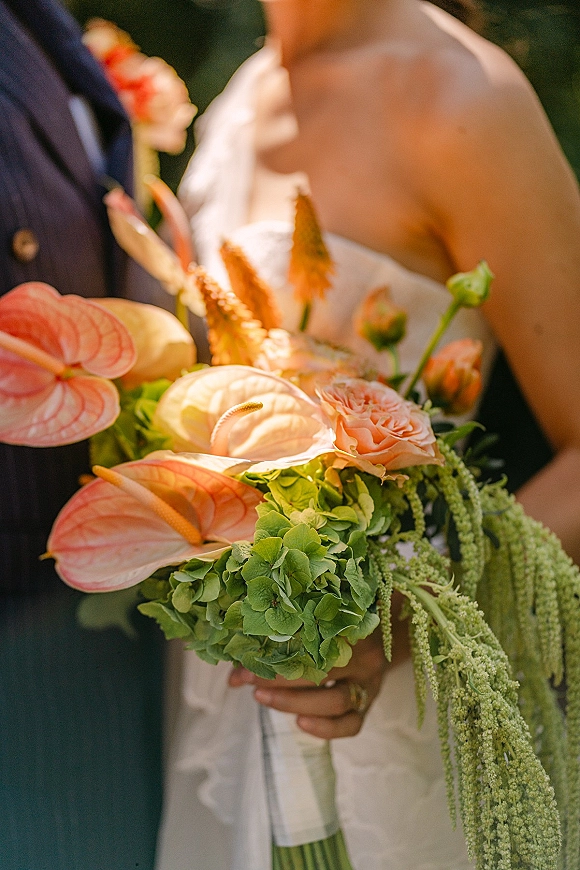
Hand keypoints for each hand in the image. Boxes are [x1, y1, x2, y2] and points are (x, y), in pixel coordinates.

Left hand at [229, 596, 409, 738]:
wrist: (394, 626)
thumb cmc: (347, 617)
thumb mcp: (328, 611)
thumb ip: (293, 623)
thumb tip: (240, 649)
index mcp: (353, 626)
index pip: (311, 643)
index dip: (275, 653)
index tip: (243, 659)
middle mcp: (365, 655)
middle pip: (322, 672)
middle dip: (279, 679)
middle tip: (247, 681)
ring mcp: (370, 682)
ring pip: (335, 701)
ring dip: (294, 702)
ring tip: (263, 698)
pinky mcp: (371, 701)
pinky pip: (352, 724)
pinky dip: (325, 728)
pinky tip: (299, 722)